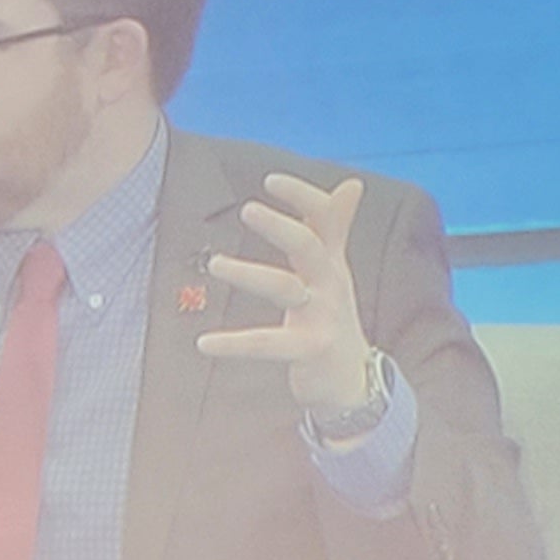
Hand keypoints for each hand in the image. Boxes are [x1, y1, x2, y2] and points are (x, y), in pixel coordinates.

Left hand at [194, 173, 379, 418]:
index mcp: (329, 263)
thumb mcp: (335, 269)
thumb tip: (352, 183)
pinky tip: (203, 343)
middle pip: (308, 247)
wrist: (356, 380)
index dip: (302, 197)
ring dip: (248, 274)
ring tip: (214, 263)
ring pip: (283, 288)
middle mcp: (329, 284)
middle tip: (248, 209)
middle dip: (281, 227)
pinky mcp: (310, 350)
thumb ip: (335, 227)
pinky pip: (268, 344)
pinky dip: (235, 344)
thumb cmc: (335, 316)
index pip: (323, 220)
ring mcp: (322, 317)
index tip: (271, 179)